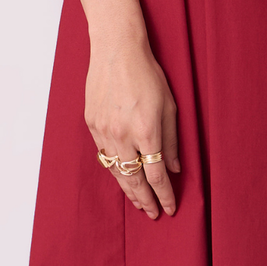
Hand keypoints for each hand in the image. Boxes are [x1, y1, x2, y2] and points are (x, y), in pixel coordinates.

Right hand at [86, 27, 180, 217]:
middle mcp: (123, 136)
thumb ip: (172, 141)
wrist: (116, 51)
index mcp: (146, 131)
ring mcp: (104, 131)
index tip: (170, 209)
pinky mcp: (92, 124)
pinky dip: (115, 169)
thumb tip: (175, 169)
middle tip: (153, 213)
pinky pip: (104, 155)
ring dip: (128, 190)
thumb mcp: (170, 107)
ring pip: (116, 171)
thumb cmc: (147, 75)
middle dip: (145, 200)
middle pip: (134, 180)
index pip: (156, 176)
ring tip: (139, 202)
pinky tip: (122, 176)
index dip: (164, 196)